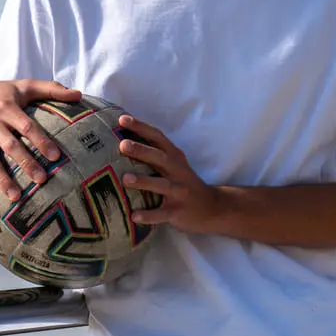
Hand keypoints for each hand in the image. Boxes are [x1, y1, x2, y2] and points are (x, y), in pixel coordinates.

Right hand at [0, 78, 81, 208]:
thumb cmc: (0, 93)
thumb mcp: (23, 86)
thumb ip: (51, 89)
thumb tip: (79, 94)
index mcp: (7, 108)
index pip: (27, 126)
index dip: (41, 141)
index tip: (56, 157)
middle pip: (10, 146)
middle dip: (26, 163)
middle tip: (42, 180)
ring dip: (2, 180)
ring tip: (16, 197)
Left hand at [117, 115, 223, 232]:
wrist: (212, 207)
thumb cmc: (184, 183)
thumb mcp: (175, 165)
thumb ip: (155, 156)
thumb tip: (123, 143)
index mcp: (174, 157)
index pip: (157, 138)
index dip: (141, 127)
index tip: (122, 119)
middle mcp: (177, 171)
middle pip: (160, 158)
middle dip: (141, 151)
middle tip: (122, 145)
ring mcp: (179, 192)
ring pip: (161, 185)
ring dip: (144, 182)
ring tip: (125, 179)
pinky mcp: (178, 211)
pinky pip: (162, 214)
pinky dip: (149, 215)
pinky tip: (134, 216)